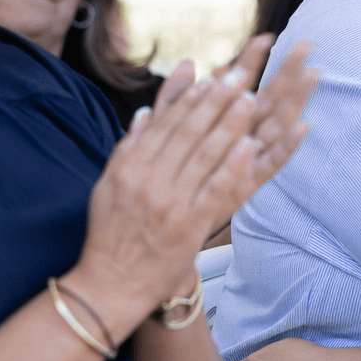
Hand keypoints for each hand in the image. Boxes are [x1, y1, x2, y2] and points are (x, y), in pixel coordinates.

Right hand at [77, 43, 318, 309]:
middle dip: (217, 100)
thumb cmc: (110, 235)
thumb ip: (129, 148)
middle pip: (189, 132)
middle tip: (241, 76)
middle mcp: (149, 179)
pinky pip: (214, 188)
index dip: (193, 98)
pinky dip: (232, 165)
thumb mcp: (109, 186)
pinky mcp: (188, 225)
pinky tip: (250, 145)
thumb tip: (145, 113)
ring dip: (230, 124)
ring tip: (251, 99)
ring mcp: (170, 202)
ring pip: (205, 154)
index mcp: (130, 166)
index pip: (167, 123)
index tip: (214, 76)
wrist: (110, 284)